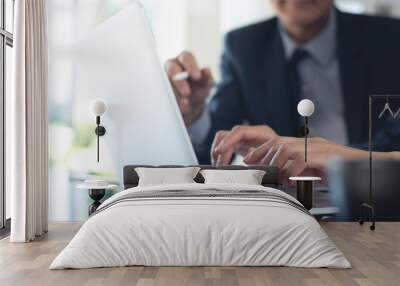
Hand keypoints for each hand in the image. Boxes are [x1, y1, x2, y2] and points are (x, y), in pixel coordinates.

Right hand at [165, 51, 213, 125]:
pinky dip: (171, 103)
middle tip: (187, 93)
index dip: (191, 66)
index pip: (186, 58)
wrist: (191, 103)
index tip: (197, 77)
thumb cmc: (198, 87)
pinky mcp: (160, 90)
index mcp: (184, 60)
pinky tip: (179, 108)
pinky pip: (163, 95)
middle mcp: (171, 66)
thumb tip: (206, 71)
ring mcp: (164, 78)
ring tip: (185, 105)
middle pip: (172, 69)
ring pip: (166, 84)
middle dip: (179, 81)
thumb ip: (206, 78)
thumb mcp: (205, 83)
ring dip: (175, 95)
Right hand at [211, 125, 277, 165]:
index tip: (219, 151)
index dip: (228, 141)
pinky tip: (222, 165)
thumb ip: (261, 158)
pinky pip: (225, 147)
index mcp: (261, 132)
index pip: (239, 131)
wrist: (287, 158)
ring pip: (222, 140)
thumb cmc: (283, 158)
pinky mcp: (239, 145)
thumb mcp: (274, 158)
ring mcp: (244, 138)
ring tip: (219, 166)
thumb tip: (246, 161)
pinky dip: (221, 156)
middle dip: (220, 151)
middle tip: (219, 166)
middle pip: (226, 135)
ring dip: (218, 153)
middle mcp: (250, 133)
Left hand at [245, 137, 368, 183]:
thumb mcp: (315, 169)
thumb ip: (300, 170)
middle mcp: (309, 143)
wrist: (362, 167)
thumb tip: (285, 176)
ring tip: (274, 175)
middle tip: (253, 164)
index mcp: (306, 144)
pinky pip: (302, 160)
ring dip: (277, 162)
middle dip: (263, 153)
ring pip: (288, 148)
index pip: (279, 141)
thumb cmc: (339, 169)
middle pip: (279, 142)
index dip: (262, 149)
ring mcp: (317, 148)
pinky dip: (293, 170)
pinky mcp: (324, 156)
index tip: (249, 158)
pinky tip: (291, 180)